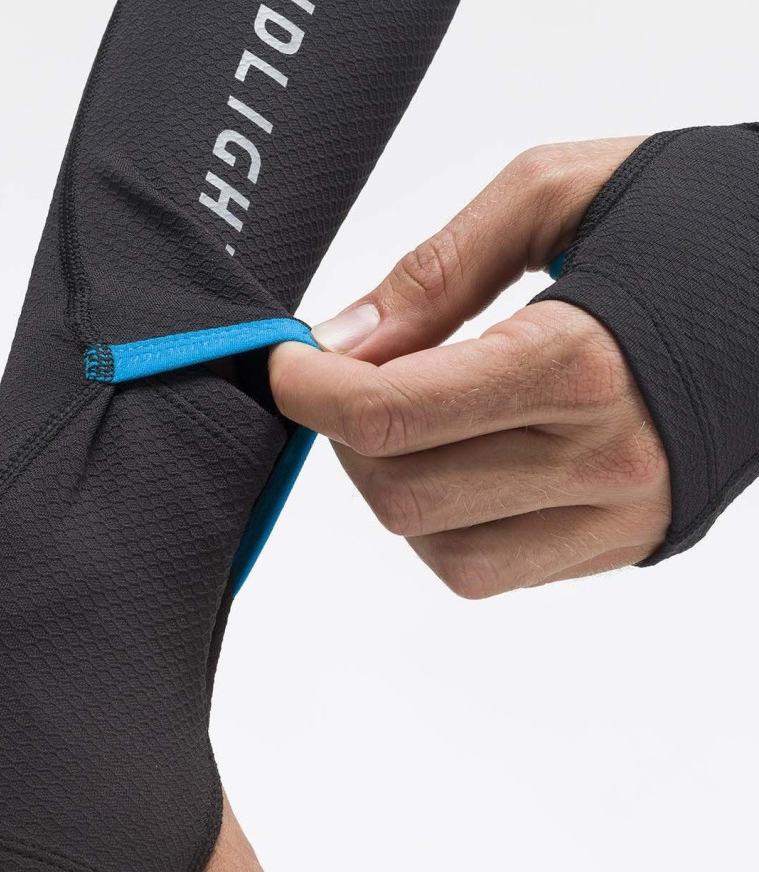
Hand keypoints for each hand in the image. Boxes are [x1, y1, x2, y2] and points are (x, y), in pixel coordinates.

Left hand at [270, 139, 672, 596]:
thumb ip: (437, 270)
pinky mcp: (621, 545)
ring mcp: (617, 516)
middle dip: (349, 440)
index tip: (282, 366)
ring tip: (424, 422)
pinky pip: (491, 569)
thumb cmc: (699, 218)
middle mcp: (603, 458)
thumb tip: (343, 344)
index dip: (310, 394)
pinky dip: (449, 523)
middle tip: (359, 382)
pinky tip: (472, 458)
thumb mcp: (559, 192)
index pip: (393, 414)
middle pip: (401, 496)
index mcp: (582, 361)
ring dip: (399, 490)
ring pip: (440, 552)